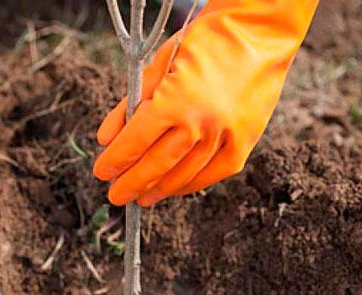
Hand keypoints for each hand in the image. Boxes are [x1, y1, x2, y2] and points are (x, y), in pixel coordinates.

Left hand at [94, 0, 317, 206]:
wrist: (259, 32)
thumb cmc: (205, 42)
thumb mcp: (159, 63)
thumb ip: (130, 103)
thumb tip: (106, 139)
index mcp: (175, 100)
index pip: (135, 142)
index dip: (116, 160)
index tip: (102, 172)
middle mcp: (201, 123)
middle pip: (157, 165)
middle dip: (132, 183)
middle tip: (117, 195)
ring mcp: (225, 136)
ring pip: (184, 174)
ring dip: (159, 189)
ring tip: (142, 196)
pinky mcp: (245, 142)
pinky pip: (213, 174)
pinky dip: (190, 184)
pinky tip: (174, 188)